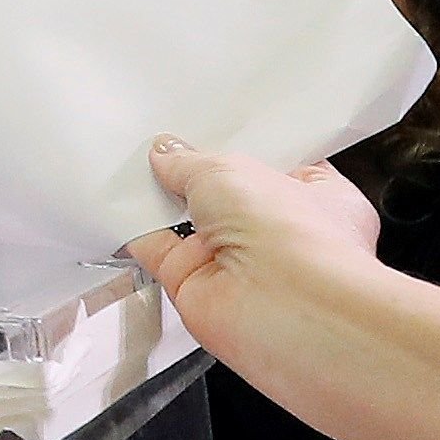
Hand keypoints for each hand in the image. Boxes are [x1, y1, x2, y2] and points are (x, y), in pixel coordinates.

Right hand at [124, 138, 385, 406]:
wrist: (287, 310)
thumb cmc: (298, 239)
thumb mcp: (233, 170)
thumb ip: (192, 161)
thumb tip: (168, 154)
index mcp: (320, 197)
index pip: (277, 165)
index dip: (242, 146)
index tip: (209, 128)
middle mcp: (280, 232)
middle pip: (225, 195)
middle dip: (194, 173)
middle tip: (163, 144)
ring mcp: (239, 261)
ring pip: (188, 223)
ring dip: (162, 200)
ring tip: (135, 163)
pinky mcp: (199, 285)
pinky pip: (157, 250)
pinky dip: (135, 231)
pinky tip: (119, 203)